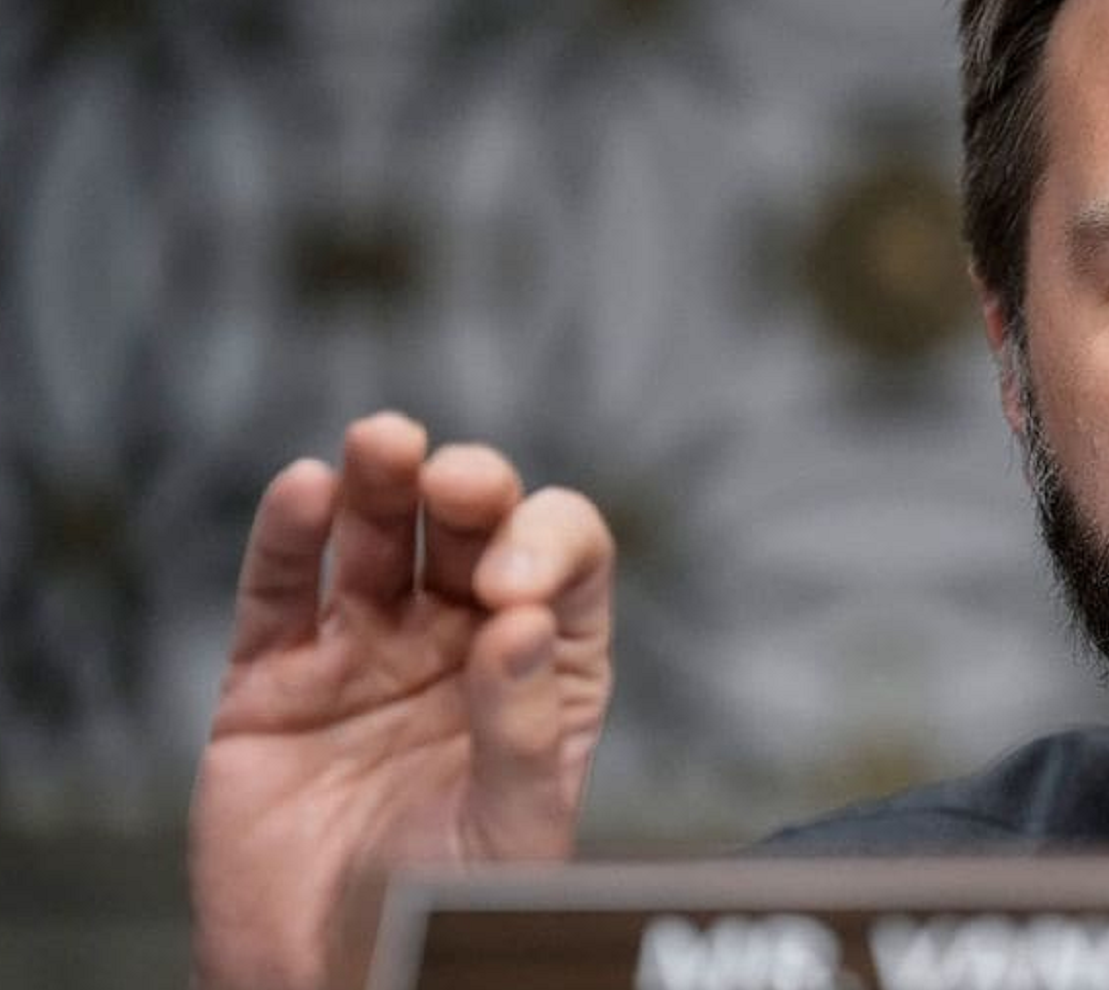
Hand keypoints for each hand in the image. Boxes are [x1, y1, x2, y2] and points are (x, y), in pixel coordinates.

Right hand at [189, 412, 614, 989]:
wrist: (329, 982)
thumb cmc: (444, 915)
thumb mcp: (515, 831)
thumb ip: (526, 731)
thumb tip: (522, 625)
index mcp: (543, 666)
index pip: (565, 562)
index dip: (549, 548)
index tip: (515, 591)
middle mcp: (459, 639)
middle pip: (472, 528)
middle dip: (470, 489)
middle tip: (458, 483)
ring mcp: (365, 650)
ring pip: (376, 536)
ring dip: (381, 479)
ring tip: (383, 442)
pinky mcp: (273, 679)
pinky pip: (281, 591)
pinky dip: (289, 536)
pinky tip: (306, 490)